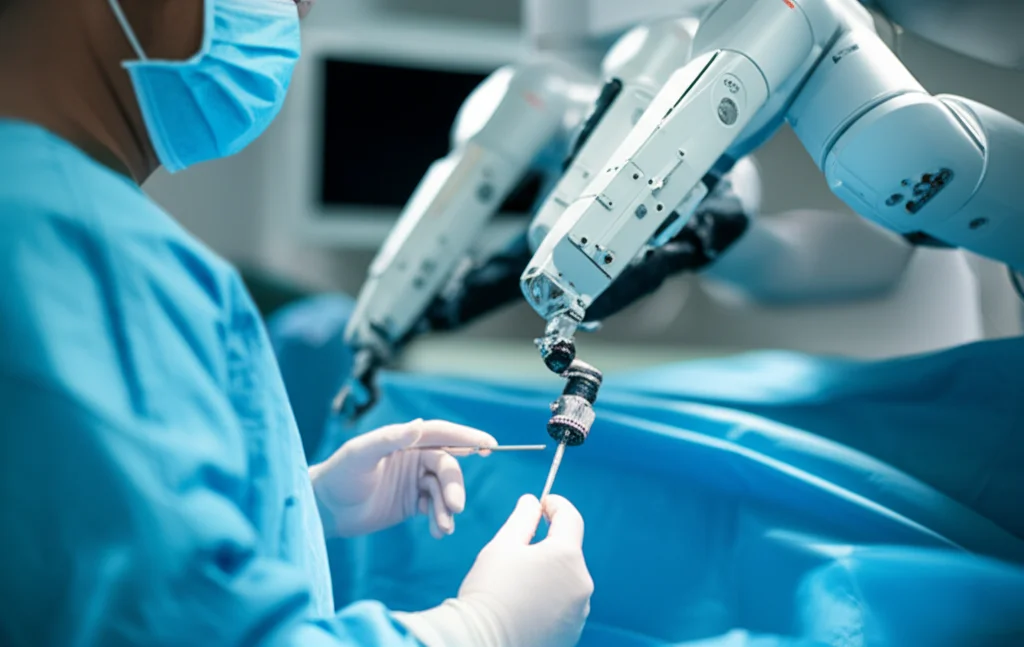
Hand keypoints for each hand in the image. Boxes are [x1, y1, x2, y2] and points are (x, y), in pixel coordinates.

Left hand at [310, 419, 496, 538]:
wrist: (325, 510)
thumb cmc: (339, 475)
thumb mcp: (360, 454)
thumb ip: (389, 439)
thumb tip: (419, 425)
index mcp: (404, 440)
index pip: (442, 434)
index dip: (467, 437)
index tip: (490, 444)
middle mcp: (413, 457)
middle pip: (447, 467)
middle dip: (454, 486)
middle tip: (455, 508)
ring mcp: (414, 480)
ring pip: (444, 490)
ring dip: (448, 508)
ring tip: (443, 528)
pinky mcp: (412, 503)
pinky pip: (436, 508)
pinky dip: (441, 519)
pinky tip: (438, 532)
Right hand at [394, 495, 593, 646]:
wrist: (481, 643)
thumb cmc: (490, 591)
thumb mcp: (503, 545)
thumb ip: (523, 518)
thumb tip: (533, 502)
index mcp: (567, 556)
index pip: (571, 518)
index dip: (556, 505)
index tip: (541, 503)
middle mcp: (581, 583)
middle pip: (568, 551)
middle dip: (547, 544)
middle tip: (516, 550)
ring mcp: (579, 612)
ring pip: (566, 579)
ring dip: (549, 573)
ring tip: (517, 584)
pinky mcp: (572, 633)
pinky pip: (564, 605)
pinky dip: (549, 598)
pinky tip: (523, 605)